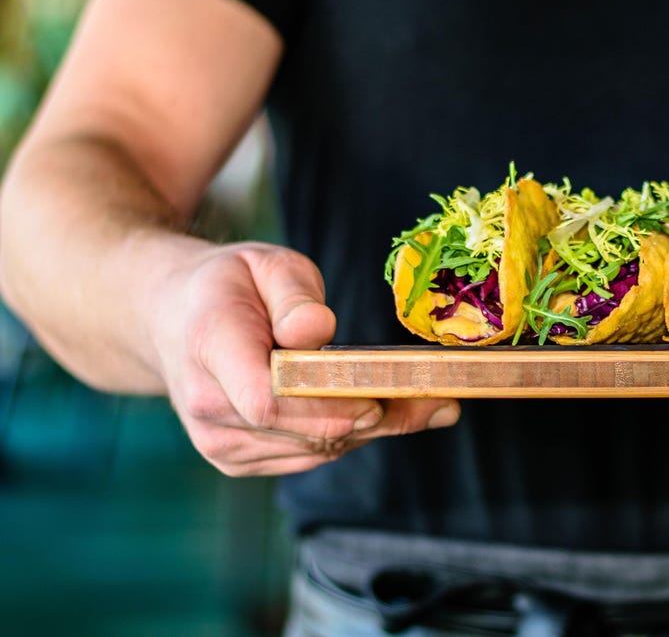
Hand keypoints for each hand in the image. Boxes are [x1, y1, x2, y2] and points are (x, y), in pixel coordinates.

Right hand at [152, 241, 459, 475]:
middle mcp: (208, 408)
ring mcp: (220, 443)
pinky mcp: (240, 460)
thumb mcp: (265, 263)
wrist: (173, 321)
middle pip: (302, 431)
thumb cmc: (229, 287)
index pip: (266, 400)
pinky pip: (309, 457)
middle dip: (373, 417)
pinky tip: (386, 411)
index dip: (326, 406)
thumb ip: (295, 293)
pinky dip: (351, 436)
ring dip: (372, 429)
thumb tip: (318, 330)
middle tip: (439, 400)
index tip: (377, 397)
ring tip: (429, 402)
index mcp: (210, 348)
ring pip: (313, 450)